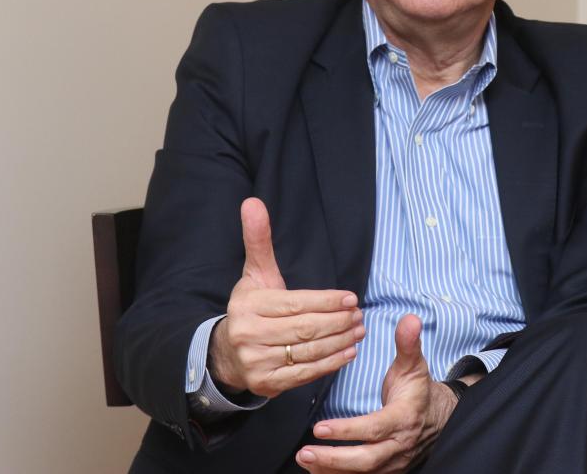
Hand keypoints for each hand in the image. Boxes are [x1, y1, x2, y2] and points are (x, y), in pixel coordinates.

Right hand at [209, 197, 364, 397]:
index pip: (296, 304)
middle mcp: (249, 334)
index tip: (351, 298)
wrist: (226, 353)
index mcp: (249, 306)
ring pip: (307, 351)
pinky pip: (304, 374)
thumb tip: (253, 202)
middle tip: (360, 316)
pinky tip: (348, 353)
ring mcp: (256, 362)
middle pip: (305, 328)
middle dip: (337, 322)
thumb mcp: (255, 274)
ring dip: (339, 342)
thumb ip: (258, 240)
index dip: (327, 301)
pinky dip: (329, 364)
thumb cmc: (251, 308)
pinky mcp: (265, 384)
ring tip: (359, 331)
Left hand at [295, 315, 456, 472]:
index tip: (320, 428)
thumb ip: (408, 343)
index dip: (347, 431)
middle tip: (305, 452)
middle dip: (334, 459)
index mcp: (404, 418)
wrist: (439, 419)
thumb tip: (410, 319)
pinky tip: (316, 471)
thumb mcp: (414, 365)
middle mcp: (399, 446)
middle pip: (366, 459)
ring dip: (332, 471)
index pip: (374, 428)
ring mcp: (393, 462)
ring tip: (305, 461)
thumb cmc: (418, 391)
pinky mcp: (387, 472)